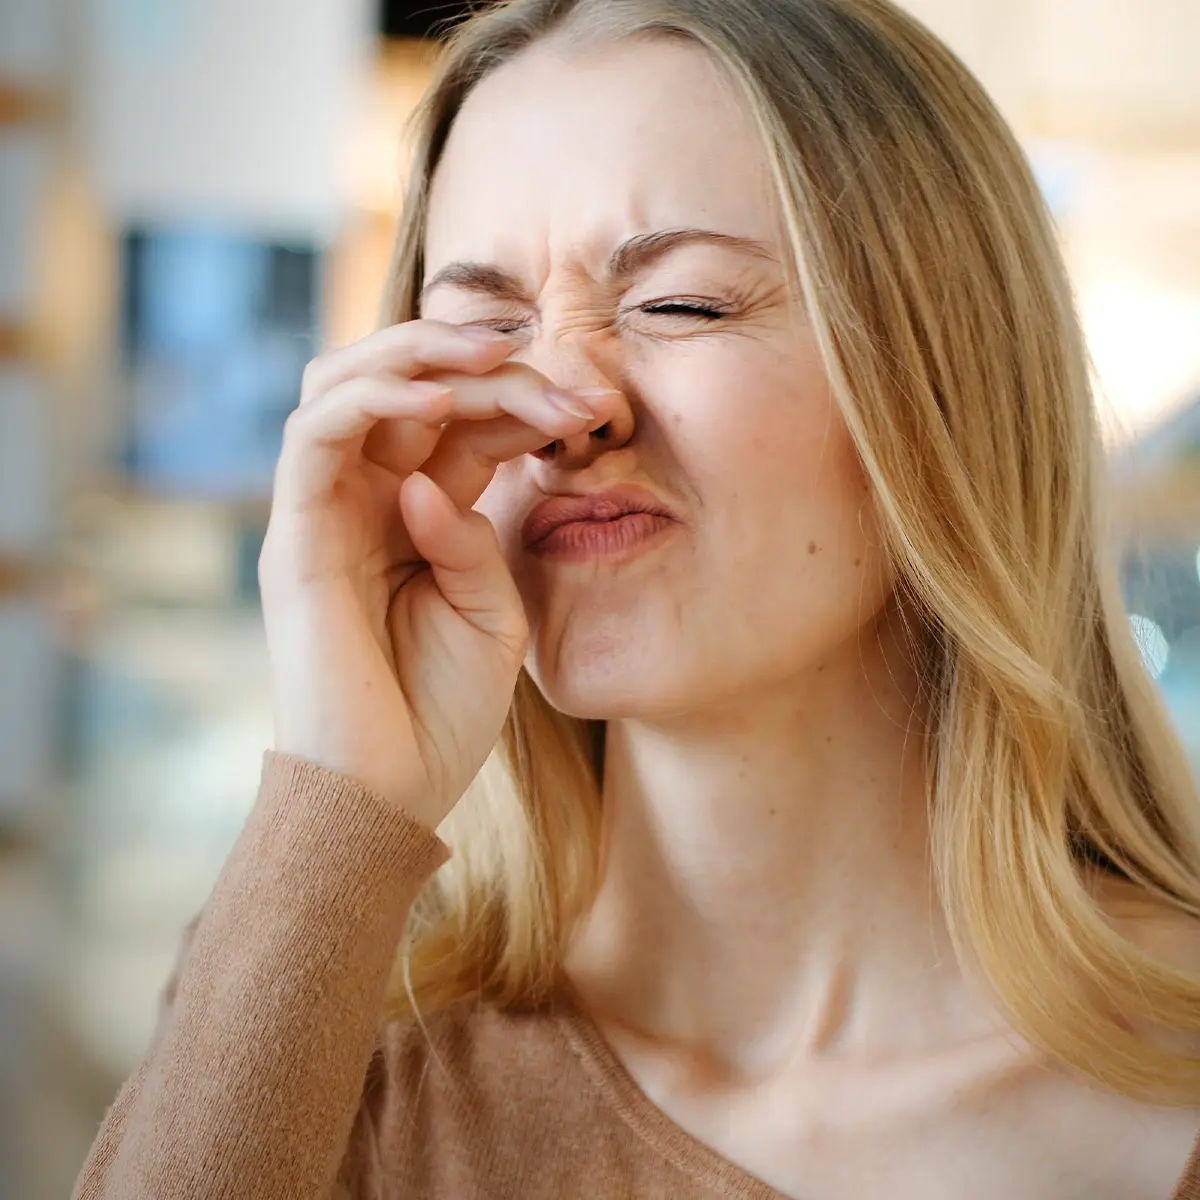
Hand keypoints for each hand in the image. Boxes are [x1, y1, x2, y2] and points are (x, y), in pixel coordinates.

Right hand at [258, 320, 620, 827]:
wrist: (391, 793)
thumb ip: (473, 539)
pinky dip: (370, 397)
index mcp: (421, 514)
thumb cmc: (443, 710)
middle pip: (410, 387)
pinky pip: (316, 435)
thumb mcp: (491, 613)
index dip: (525, 400)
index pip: (465, 424)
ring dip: (420, 351)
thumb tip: (430, 483)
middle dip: (484, 363)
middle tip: (557, 377)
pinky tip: (439, 394)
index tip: (597, 409)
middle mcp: (369, 500)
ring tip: (495, 350)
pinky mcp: (294, 535)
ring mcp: (326, 512)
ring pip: (346, 384)